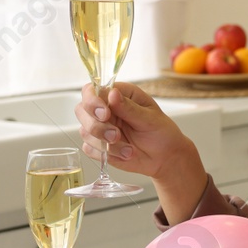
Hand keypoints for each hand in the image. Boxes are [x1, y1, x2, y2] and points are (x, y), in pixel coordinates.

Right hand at [73, 82, 195, 180]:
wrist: (165, 157)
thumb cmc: (161, 133)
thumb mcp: (150, 119)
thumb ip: (129, 108)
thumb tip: (113, 93)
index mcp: (119, 95)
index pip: (92, 90)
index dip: (92, 100)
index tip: (105, 113)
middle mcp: (105, 109)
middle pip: (82, 110)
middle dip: (96, 125)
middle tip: (116, 135)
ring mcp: (100, 127)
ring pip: (85, 131)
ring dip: (105, 143)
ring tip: (129, 149)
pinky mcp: (98, 145)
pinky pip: (89, 148)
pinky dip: (106, 154)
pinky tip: (125, 154)